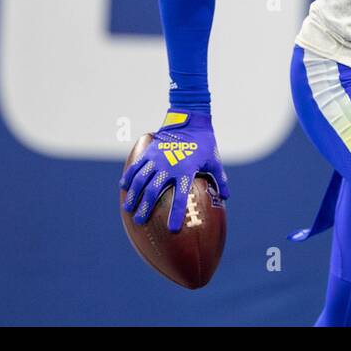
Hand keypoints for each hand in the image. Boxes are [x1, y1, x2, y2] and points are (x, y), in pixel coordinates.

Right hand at [120, 109, 229, 231]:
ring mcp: (156, 159)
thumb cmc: (204, 143)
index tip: (172, 229)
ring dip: (133, 195)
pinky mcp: (149, 151)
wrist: (190, 120)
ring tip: (128, 208)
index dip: (177, 214)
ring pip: (140, 180)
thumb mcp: (214, 161)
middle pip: (153, 191)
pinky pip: (136, 166)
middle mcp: (169, 166)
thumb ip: (220, 179)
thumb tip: (226, 197)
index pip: (181, 197)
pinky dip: (129, 177)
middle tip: (140, 221)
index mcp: (186, 171)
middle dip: (145, 208)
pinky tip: (123, 187)